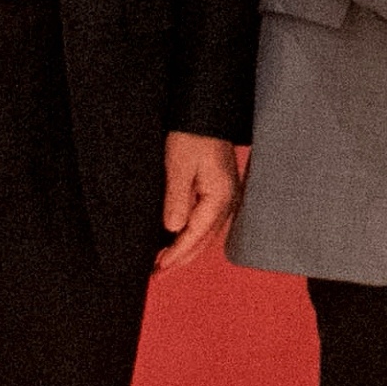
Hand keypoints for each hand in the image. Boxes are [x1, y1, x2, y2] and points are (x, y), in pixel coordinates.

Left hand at [157, 132, 248, 270]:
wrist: (206, 112)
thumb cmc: (193, 134)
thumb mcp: (179, 165)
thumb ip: (177, 199)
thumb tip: (172, 229)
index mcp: (220, 196)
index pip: (195, 235)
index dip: (176, 254)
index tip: (158, 268)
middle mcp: (228, 200)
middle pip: (204, 240)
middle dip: (181, 258)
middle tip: (157, 273)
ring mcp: (227, 196)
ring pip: (206, 233)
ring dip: (186, 248)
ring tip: (165, 261)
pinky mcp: (220, 190)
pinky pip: (207, 221)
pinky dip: (192, 234)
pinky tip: (179, 237)